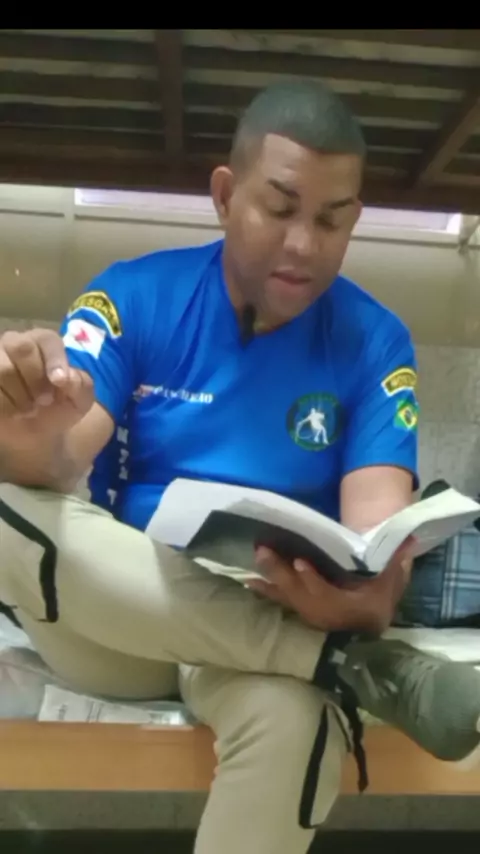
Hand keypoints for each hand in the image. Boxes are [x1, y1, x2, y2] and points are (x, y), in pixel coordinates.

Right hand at [0, 329, 93, 437]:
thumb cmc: (59, 407)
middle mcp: (14, 344)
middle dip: (35, 378)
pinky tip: (12, 414)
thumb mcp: (80, 400)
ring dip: (19, 395)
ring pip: (2, 369)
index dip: (54, 359)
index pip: (47, 339)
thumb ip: (81, 385)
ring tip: (28, 410)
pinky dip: (4, 405)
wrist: (37, 433)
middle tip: (44, 401)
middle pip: (21, 348)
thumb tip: (66, 378)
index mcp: (43, 342)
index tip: (60, 382)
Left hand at [246, 541, 413, 635]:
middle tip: (262, 551)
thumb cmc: (374, 610)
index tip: (300, 562)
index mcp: (339, 603)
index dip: (311, 578)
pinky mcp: (299, 611)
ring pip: (283, 594)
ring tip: (246, 569)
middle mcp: (318, 608)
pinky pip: (279, 600)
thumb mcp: (388, 590)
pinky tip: (249, 582)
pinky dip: (264, 591)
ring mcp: (306, 611)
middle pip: (295, 589)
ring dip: (266, 580)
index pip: (323, 590)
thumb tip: (409, 540)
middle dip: (277, 570)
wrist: (365, 639)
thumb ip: (395, 566)